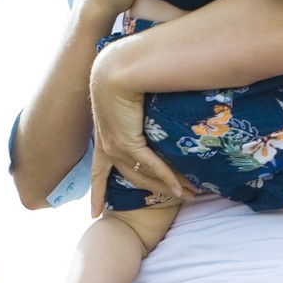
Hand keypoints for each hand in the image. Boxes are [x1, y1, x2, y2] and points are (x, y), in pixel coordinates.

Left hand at [88, 41, 188, 215]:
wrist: (115, 68)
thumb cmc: (121, 75)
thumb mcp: (122, 96)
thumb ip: (134, 107)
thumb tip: (144, 106)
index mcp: (103, 138)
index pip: (97, 172)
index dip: (97, 193)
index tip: (93, 213)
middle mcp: (107, 147)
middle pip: (131, 179)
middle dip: (154, 191)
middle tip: (175, 199)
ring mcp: (116, 147)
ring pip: (143, 176)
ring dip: (167, 186)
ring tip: (189, 194)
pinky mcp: (128, 142)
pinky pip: (151, 165)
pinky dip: (167, 177)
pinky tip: (181, 188)